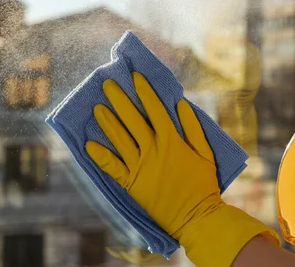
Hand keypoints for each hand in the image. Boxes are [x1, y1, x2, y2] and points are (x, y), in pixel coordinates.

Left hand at [86, 72, 278, 265]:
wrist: (197, 218)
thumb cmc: (204, 185)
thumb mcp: (205, 153)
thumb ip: (194, 127)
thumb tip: (181, 103)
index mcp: (172, 141)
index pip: (154, 109)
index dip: (144, 91)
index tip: (134, 76)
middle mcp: (153, 151)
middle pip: (132, 119)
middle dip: (119, 100)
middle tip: (107, 85)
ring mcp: (141, 167)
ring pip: (120, 139)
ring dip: (107, 122)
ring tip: (96, 108)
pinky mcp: (132, 185)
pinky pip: (112, 168)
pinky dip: (100, 156)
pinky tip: (89, 145)